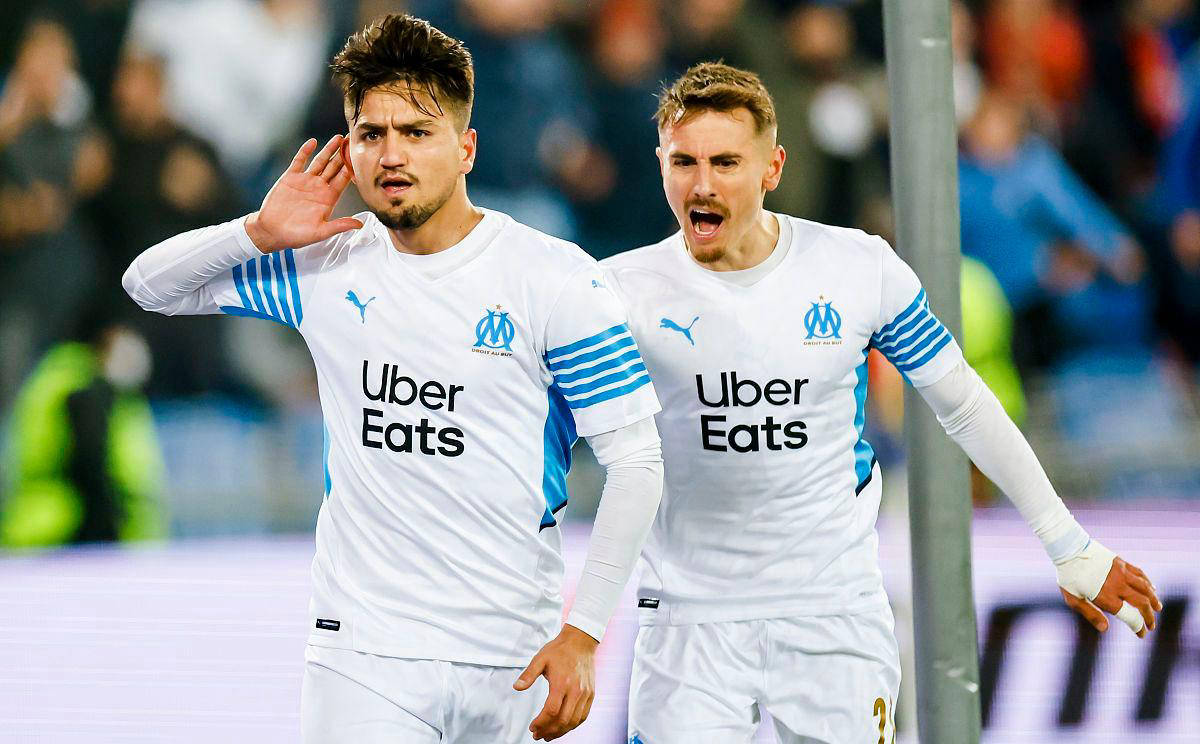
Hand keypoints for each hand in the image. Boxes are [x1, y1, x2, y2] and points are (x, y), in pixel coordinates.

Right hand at [244, 135, 361, 253]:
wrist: (271, 231)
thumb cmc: (296, 236)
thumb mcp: (320, 232)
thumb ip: (339, 226)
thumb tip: (359, 224)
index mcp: (328, 199)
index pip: (343, 180)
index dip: (351, 168)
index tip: (360, 157)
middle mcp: (319, 187)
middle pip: (334, 167)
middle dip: (343, 154)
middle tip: (353, 140)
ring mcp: (305, 181)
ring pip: (320, 161)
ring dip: (329, 149)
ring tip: (339, 137)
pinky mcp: (290, 177)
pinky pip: (299, 161)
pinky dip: (306, 151)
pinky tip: (313, 142)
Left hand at [513, 624, 597, 740]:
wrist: (581, 641)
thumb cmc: (560, 650)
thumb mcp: (540, 659)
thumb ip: (528, 675)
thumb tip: (517, 687)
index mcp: (561, 682)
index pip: (551, 710)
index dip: (541, 723)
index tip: (532, 727)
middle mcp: (575, 690)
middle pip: (563, 719)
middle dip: (549, 731)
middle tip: (538, 735)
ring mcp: (585, 693)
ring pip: (574, 721)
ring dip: (561, 732)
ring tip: (549, 735)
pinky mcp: (591, 694)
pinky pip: (583, 716)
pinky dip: (573, 725)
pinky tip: (563, 727)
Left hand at [1058, 545, 1160, 637]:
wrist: (1069, 549)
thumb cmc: (1068, 576)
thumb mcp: (1074, 599)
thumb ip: (1091, 613)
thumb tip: (1105, 628)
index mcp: (1106, 597)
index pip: (1130, 617)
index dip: (1139, 627)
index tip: (1142, 634)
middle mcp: (1118, 585)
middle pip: (1142, 604)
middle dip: (1150, 617)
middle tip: (1152, 625)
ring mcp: (1121, 572)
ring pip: (1146, 588)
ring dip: (1154, 600)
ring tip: (1158, 608)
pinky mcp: (1121, 562)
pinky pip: (1140, 574)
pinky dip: (1148, 583)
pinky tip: (1151, 588)